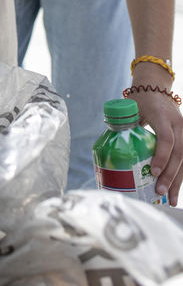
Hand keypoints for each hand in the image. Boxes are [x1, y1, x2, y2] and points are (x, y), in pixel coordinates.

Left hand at [131, 67, 182, 204]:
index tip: (152, 171)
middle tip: (159, 191)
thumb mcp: (130, 108)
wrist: (156, 86)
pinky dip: (180, 176)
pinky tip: (175, 191)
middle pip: (179, 152)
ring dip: (178, 181)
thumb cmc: (140, 99)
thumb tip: (109, 151)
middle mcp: (178, 123)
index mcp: (162, 115)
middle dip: (170, 174)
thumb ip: (122, 125)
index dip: (161, 156)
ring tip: (170, 200)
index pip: (166, 138)